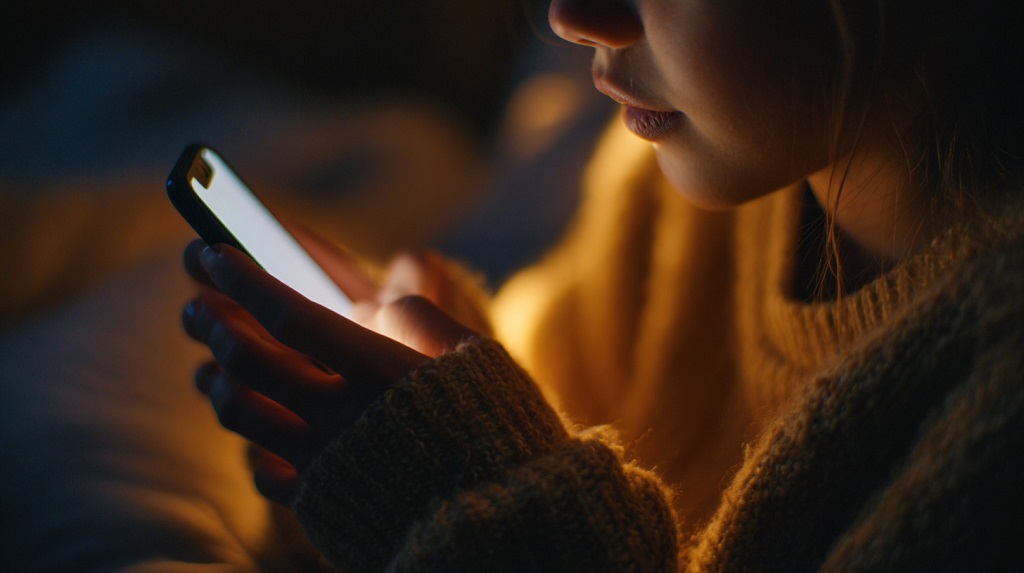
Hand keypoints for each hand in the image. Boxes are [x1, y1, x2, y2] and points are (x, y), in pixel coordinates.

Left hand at [181, 240, 476, 502]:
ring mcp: (324, 459)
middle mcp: (339, 413)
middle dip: (213, 322)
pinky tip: (251, 435)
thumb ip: (427, 315)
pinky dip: (249, 447)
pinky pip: (265, 474)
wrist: (497, 517)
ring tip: (208, 364)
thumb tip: (400, 278)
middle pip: (250, 359)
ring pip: (242, 412)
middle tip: (197, 304)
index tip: (213, 250)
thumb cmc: (493, 427)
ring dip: (215, 381)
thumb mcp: (473, 359)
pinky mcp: (323, 501)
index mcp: (378, 371)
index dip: (246, 279)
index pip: (291, 314)